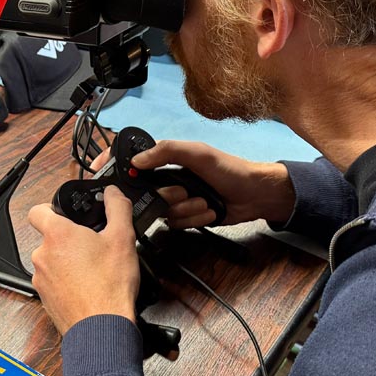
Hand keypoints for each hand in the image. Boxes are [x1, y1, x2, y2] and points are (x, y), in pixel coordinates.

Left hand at [28, 187, 139, 335]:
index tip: (66, 213)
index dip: (51, 208)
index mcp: (57, 234)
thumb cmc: (109, 287)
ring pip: (51, 261)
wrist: (102, 329)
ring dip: (68, 262)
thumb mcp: (123, 238)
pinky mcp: (45, 299)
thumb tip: (112, 193)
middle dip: (68, 239)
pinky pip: (53, 282)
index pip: (37, 210)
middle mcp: (42, 255)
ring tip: (93, 269)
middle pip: (49, 237)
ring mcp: (41, 279)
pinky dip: (67, 282)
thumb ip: (117, 208)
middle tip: (92, 245)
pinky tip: (88, 287)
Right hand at [126, 139, 294, 227]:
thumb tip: (137, 160)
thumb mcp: (198, 154)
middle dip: (171, 197)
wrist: (254, 196)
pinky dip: (195, 220)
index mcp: (169, 160)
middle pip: (149, 195)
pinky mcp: (187, 217)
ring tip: (204, 202)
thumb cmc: (229, 170)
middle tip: (188, 192)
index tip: (122, 178)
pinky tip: (209, 212)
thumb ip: (168, 151)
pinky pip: (177, 225)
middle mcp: (169, 180)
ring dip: (187, 210)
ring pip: (164, 213)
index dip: (127, 172)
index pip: (138, 164)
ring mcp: (178, 200)